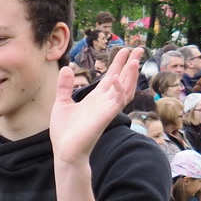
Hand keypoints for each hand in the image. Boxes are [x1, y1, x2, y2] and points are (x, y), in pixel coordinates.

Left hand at [51, 47, 141, 168]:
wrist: (65, 151)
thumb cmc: (64, 132)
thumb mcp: (62, 103)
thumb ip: (65, 86)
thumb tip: (66, 68)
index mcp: (95, 98)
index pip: (110, 77)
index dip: (117, 64)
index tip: (124, 50)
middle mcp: (104, 102)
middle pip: (122, 80)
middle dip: (130, 65)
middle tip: (138, 49)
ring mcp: (107, 110)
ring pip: (125, 90)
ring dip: (130, 76)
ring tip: (135, 60)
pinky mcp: (105, 117)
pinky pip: (116, 102)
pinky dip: (118, 90)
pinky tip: (116, 78)